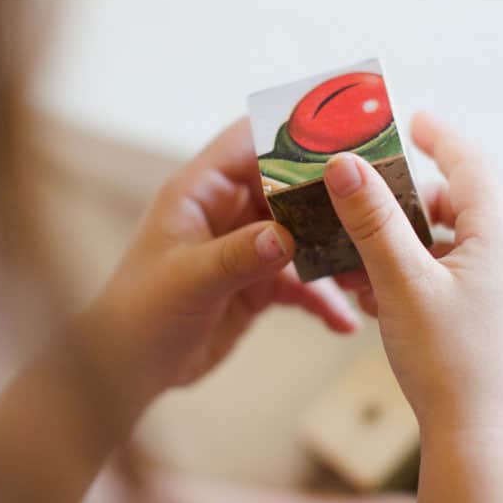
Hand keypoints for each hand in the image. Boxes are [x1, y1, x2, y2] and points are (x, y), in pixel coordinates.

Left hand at [84, 119, 357, 408]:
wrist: (127, 370)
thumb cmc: (138, 314)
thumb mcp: (188, 280)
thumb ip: (238, 256)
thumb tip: (286, 236)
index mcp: (201, 191)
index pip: (250, 142)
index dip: (292, 132)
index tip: (341, 133)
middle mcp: (226, 212)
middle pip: (288, 186)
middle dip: (328, 195)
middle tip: (375, 202)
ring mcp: (245, 247)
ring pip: (302, 235)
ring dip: (332, 251)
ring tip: (366, 268)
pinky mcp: (256, 284)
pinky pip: (299, 282)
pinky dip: (321, 298)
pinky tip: (343, 320)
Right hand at [324, 112, 502, 440]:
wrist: (483, 450)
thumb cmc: (447, 366)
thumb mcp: (400, 284)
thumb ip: (372, 220)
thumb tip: (345, 164)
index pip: (471, 166)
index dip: (439, 138)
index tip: (414, 121)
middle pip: (469, 205)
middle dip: (417, 200)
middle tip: (375, 201)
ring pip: (464, 246)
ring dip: (416, 244)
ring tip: (368, 262)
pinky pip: (470, 279)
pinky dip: (430, 276)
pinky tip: (388, 299)